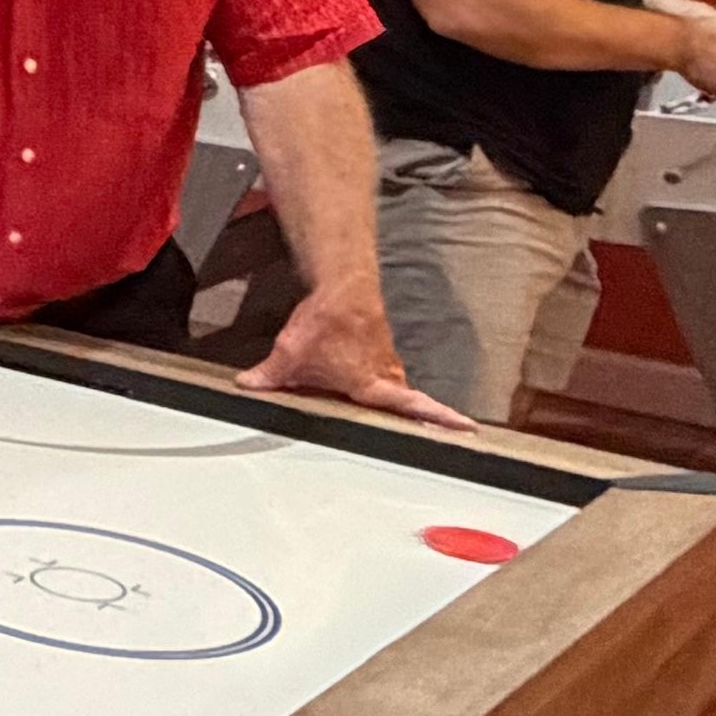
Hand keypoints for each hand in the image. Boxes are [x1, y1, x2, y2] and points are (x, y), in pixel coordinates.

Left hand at [242, 288, 474, 430]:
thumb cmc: (326, 322)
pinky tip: (374, 387)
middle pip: (412, 403)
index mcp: (373, 384)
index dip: (440, 419)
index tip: (468, 428)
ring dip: (405, 402)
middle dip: (430, 419)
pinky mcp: (379, 347)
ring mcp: (386, 359)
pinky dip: (385, 382)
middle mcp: (387, 374)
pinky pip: (386, 372)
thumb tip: (247, 386)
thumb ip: (269, 376)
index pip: (414, 408)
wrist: (342, 283)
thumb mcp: (290, 354)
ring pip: (399, 387)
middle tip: (453, 433)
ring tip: (421, 422)